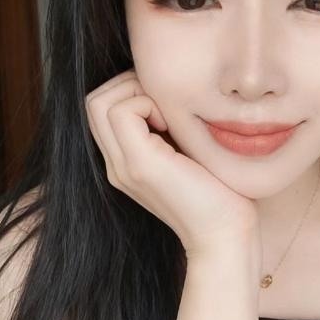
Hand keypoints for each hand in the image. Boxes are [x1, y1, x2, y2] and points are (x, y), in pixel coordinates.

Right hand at [85, 69, 260, 259]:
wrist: (225, 234)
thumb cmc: (221, 191)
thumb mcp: (188, 151)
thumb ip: (171, 128)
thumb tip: (171, 90)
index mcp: (125, 161)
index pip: (102, 106)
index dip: (130, 90)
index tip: (167, 105)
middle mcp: (116, 164)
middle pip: (94, 101)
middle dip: (129, 84)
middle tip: (165, 102)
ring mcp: (123, 166)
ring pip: (99, 102)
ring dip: (136, 92)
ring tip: (168, 114)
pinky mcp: (140, 165)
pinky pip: (121, 112)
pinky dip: (147, 104)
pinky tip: (173, 125)